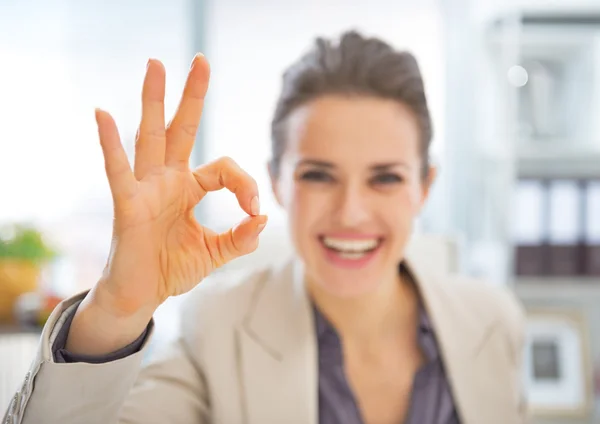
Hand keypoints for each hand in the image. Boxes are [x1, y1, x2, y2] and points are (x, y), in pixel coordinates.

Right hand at [91, 54, 266, 319]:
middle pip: (181, 129)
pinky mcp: (127, 205)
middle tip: (201, 60)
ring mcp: (146, 189)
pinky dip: (110, 144)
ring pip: (150, 137)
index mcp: (189, 188)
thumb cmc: (172, 269)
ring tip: (156, 65)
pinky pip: (118, 171)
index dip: (245, 185)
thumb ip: (240, 238)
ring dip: (153, 101)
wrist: (143, 295)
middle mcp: (167, 180)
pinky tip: (103, 115)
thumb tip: (263, 218)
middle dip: (191, 96)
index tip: (254, 211)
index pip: (223, 169)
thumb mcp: (215, 253)